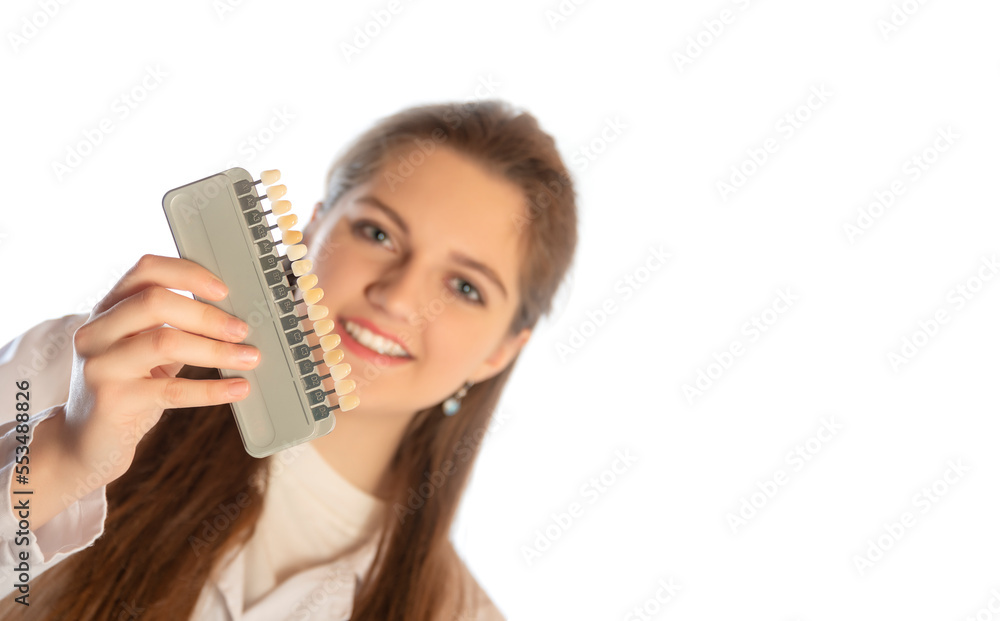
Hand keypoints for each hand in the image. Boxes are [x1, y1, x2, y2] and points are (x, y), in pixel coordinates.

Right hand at [61, 254, 259, 486]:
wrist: (84, 443)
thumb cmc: (128, 388)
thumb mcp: (143, 349)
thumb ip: (174, 327)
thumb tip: (234, 317)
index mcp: (107, 309)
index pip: (146, 270)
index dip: (188, 274)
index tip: (224, 290)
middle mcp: (97, 331)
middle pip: (155, 302)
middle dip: (207, 315)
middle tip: (242, 330)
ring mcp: (101, 366)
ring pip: (165, 342)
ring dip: (216, 350)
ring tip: (250, 358)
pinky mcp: (113, 402)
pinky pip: (173, 390)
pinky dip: (212, 389)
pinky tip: (239, 388)